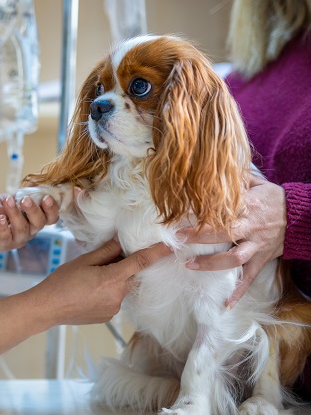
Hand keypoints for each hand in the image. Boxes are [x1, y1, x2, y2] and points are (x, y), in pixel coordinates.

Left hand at [0, 194, 59, 256]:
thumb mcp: (6, 198)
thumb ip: (20, 194)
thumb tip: (34, 183)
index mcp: (32, 219)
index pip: (50, 217)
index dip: (52, 208)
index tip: (46, 197)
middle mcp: (27, 231)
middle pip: (39, 223)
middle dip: (34, 210)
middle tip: (25, 199)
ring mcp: (14, 240)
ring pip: (23, 230)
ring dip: (16, 214)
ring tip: (7, 202)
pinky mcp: (0, 244)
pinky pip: (5, 237)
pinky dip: (3, 226)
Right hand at [37, 239, 171, 324]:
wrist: (47, 308)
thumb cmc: (61, 282)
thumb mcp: (83, 261)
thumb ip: (106, 251)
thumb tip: (122, 240)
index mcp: (112, 279)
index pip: (141, 262)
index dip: (158, 253)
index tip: (171, 245)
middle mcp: (117, 296)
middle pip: (132, 276)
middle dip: (126, 266)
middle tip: (109, 260)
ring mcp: (114, 309)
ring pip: (123, 288)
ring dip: (115, 280)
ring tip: (91, 278)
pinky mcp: (108, 317)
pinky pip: (115, 299)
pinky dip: (108, 291)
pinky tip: (89, 291)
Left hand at [179, 175, 285, 307]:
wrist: (303, 216)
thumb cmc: (274, 198)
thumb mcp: (256, 184)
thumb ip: (234, 179)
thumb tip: (210, 169)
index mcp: (247, 207)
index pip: (220, 211)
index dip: (200, 215)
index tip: (179, 218)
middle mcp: (251, 227)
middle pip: (222, 233)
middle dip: (198, 237)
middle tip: (176, 240)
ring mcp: (257, 246)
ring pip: (233, 258)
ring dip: (211, 264)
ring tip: (189, 266)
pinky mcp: (262, 259)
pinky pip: (249, 278)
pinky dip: (238, 292)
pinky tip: (225, 304)